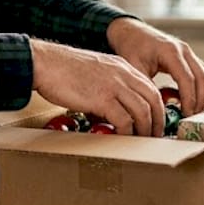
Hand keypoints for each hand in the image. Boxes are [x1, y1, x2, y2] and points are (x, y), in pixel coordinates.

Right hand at [29, 39, 162, 135]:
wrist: (45, 62)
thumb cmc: (63, 69)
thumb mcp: (95, 70)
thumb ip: (109, 85)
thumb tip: (114, 109)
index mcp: (122, 66)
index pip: (150, 88)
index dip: (157, 107)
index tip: (156, 121)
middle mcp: (122, 74)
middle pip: (153, 99)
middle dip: (158, 121)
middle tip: (155, 136)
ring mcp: (114, 86)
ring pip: (143, 111)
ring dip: (144, 130)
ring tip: (140, 141)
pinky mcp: (102, 98)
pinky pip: (124, 120)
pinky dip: (126, 132)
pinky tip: (121, 138)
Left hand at [106, 18, 203, 113]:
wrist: (132, 32)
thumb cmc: (131, 48)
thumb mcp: (134, 68)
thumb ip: (146, 87)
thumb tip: (157, 109)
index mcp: (170, 51)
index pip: (187, 78)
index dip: (189, 99)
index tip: (186, 115)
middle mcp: (184, 50)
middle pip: (202, 77)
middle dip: (200, 100)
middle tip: (192, 117)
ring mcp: (188, 52)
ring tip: (194, 112)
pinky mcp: (189, 57)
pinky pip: (202, 73)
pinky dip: (201, 88)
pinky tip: (192, 101)